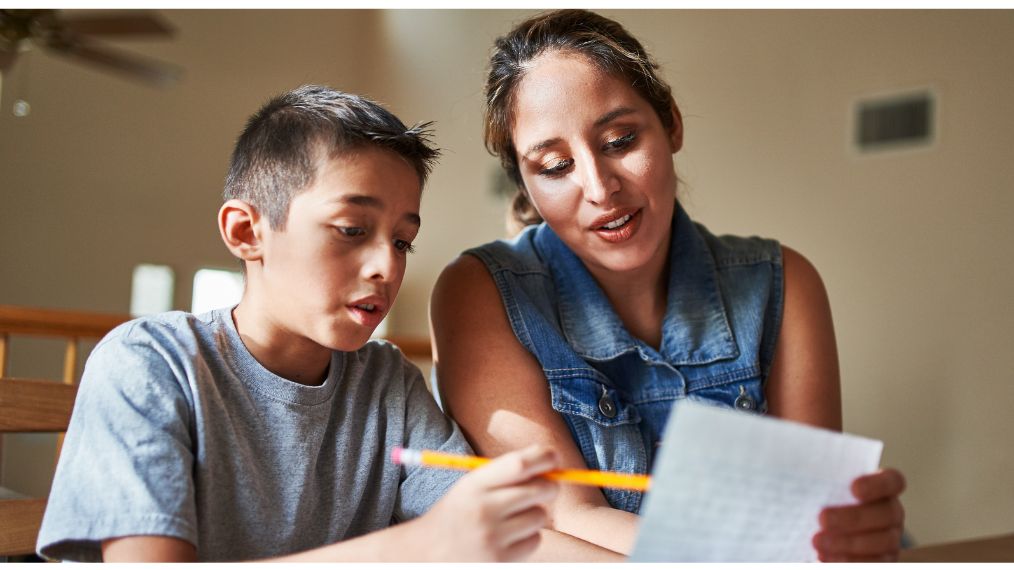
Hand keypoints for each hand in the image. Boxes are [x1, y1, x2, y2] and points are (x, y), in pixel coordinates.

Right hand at [412, 445, 558, 561]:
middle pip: (539, 489)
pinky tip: (509, 537)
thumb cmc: (457, 514)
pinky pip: (535, 540)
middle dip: (549, 485)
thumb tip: (551, 462)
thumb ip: (504, 473)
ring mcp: (493, 537)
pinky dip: (529, 537)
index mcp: (473, 485)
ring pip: (540, 516)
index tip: (553, 456)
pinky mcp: (501, 560)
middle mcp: (483, 510)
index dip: (543, 457)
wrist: (426, 553)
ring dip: (535, 514)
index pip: (518, 464)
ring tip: (513, 518)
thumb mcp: (470, 486)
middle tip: (546, 486)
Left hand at [813, 468, 906, 561]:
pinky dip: (849, 561)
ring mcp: (891, 539)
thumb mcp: (825, 487)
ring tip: (817, 541)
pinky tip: (824, 557)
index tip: (854, 488)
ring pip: (882, 542)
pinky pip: (873, 563)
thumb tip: (799, 478)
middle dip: (854, 517)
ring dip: (848, 543)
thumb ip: (823, 482)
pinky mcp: (884, 560)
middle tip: (823, 518)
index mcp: (883, 488)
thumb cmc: (826, 500)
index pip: (892, 481)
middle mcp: (892, 513)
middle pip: (887, 513)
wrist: (830, 530)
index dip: (876, 484)